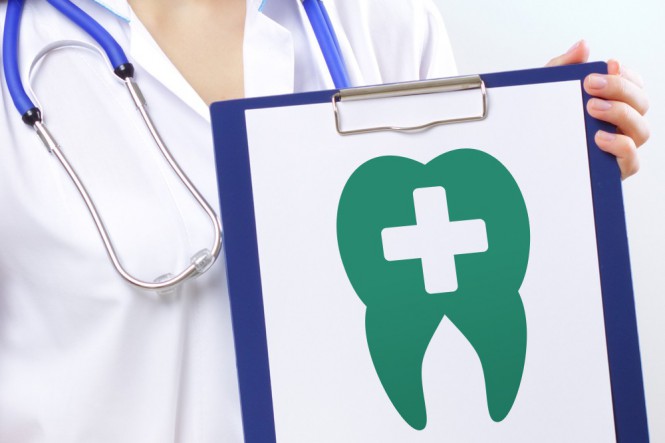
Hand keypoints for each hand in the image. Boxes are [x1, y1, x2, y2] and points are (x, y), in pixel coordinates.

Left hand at [546, 40, 649, 178]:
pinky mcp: (614, 171)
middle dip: (620, 90)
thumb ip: (563, 68)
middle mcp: (622, 126)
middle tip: (590, 85)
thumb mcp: (547, 93)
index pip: (634, 86)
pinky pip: (632, 161)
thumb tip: (583, 46)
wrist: (524, 158)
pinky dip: (621, 146)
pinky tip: (599, 138)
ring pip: (641, 130)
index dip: (627, 74)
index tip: (608, 64)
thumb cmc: (543, 123)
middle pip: (641, 104)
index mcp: (613, 105)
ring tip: (593, 109)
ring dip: (621, 115)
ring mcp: (621, 149)